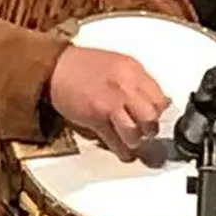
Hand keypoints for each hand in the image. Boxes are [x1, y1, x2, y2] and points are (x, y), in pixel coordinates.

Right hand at [48, 45, 171, 161]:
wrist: (55, 68)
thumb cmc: (84, 65)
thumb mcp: (119, 64)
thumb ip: (138, 81)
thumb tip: (156, 99)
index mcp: (133, 71)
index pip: (160, 97)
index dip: (159, 110)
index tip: (157, 115)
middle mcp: (125, 87)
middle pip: (151, 115)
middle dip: (151, 127)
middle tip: (148, 131)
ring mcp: (110, 104)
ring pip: (136, 132)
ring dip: (136, 140)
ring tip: (134, 140)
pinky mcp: (95, 119)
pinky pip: (115, 141)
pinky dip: (122, 150)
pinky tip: (124, 152)